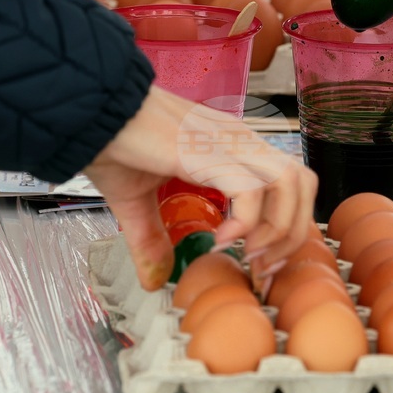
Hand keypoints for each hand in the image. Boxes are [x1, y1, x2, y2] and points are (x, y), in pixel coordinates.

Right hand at [83, 86, 317, 290]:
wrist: (89, 112)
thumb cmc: (112, 141)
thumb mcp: (136, 201)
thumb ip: (151, 239)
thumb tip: (154, 280)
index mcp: (232, 146)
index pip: (290, 182)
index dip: (287, 224)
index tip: (261, 260)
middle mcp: (239, 140)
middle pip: (303, 183)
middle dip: (292, 232)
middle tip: (263, 265)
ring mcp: (228, 143)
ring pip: (290, 183)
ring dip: (277, 228)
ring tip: (247, 254)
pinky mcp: (207, 151)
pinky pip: (250, 189)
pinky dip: (245, 222)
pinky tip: (221, 240)